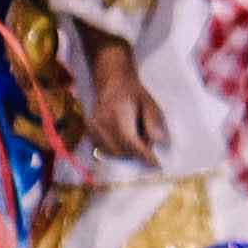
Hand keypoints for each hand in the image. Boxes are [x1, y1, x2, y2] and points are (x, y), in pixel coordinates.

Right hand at [70, 33, 158, 164]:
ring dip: (126, 153)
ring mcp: (93, 128)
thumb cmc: (134, 92)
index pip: (131, 143)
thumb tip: (159, 141)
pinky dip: (116, 149)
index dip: (145, 156)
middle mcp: (101, 123)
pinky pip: (103, 148)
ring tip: (138, 142)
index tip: (157, 165)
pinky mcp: (89, 131)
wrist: (112, 82)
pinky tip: (125, 142)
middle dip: (137, 155)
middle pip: (121, 150)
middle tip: (150, 151)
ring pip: (111, 151)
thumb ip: (153, 121)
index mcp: (117, 115)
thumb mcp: (150, 103)